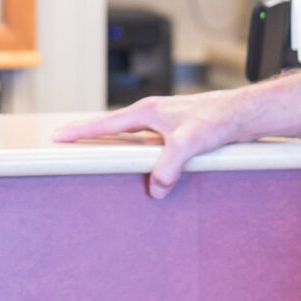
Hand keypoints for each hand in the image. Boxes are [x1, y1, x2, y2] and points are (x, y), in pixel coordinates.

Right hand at [53, 91, 248, 198]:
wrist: (243, 114)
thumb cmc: (218, 119)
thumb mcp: (189, 143)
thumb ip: (169, 165)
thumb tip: (155, 188)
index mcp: (147, 112)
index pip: (105, 123)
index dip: (80, 131)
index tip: (58, 136)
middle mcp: (153, 115)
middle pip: (113, 128)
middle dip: (90, 136)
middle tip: (67, 143)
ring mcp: (164, 123)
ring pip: (131, 137)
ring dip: (115, 146)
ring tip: (97, 157)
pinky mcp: (177, 132)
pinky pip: (148, 146)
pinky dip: (138, 155)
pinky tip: (141, 167)